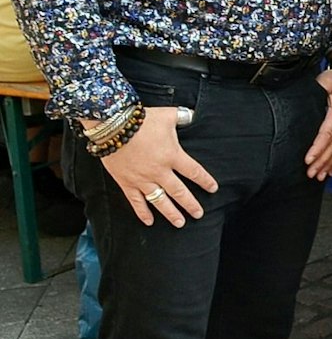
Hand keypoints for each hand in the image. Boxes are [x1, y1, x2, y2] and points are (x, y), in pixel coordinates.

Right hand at [97, 108, 218, 226]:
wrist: (112, 126)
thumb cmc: (142, 120)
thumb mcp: (167, 115)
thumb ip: (183, 117)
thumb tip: (192, 116)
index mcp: (173, 155)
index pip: (194, 172)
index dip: (205, 181)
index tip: (213, 189)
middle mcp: (160, 171)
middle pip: (179, 192)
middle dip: (191, 204)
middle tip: (198, 214)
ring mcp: (142, 179)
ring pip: (160, 201)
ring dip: (171, 213)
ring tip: (180, 223)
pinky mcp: (126, 183)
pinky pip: (136, 202)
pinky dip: (142, 212)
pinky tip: (149, 222)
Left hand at [304, 69, 331, 180]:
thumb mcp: (325, 81)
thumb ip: (315, 91)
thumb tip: (302, 102)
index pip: (327, 134)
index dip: (318, 148)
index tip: (308, 159)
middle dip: (322, 161)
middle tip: (310, 173)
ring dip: (329, 164)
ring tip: (318, 176)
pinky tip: (331, 170)